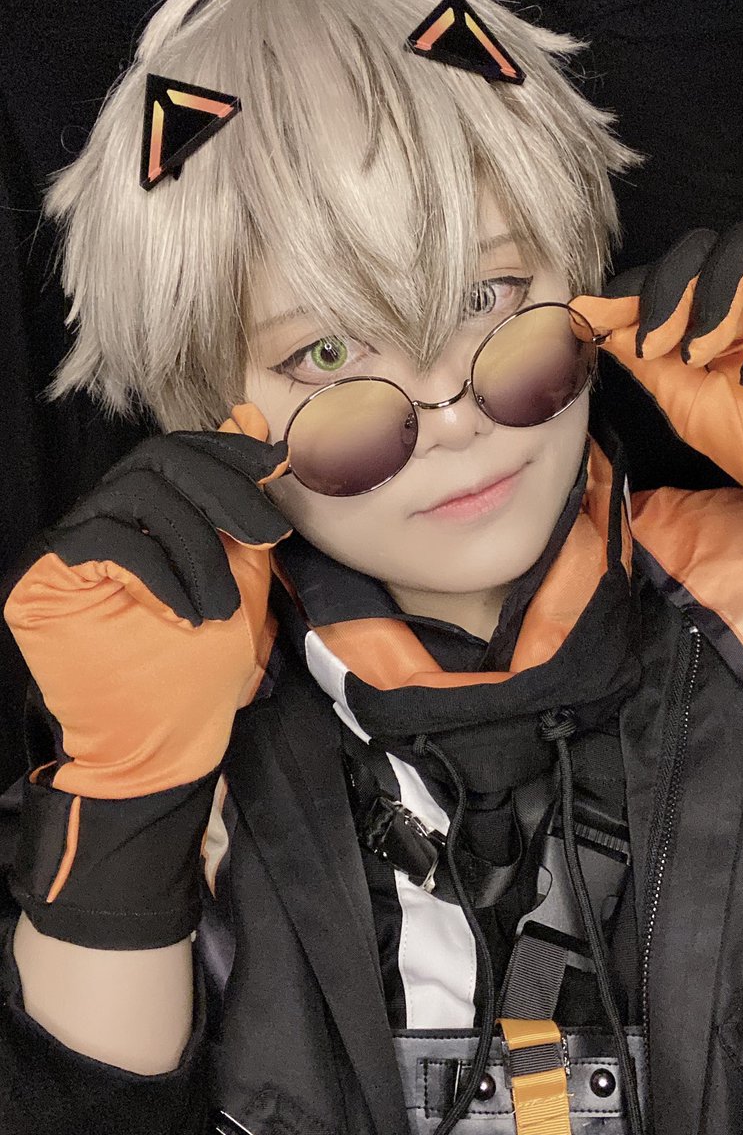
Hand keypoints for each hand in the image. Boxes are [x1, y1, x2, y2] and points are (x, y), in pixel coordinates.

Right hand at [4, 403, 291, 799]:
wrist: (161, 744)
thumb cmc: (201, 666)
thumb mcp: (242, 573)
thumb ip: (241, 506)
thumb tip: (250, 420)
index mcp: (146, 513)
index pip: (179, 450)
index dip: (228, 450)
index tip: (276, 467)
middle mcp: (103, 517)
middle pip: (160, 459)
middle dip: (224, 490)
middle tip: (266, 536)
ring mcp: (69, 545)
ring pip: (139, 494)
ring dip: (198, 547)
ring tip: (221, 608)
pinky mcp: (43, 578)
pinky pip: (106, 540)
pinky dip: (158, 569)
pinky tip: (185, 611)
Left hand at [572, 225, 742, 528]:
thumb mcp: (697, 409)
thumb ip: (651, 363)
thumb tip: (594, 320)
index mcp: (718, 322)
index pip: (667, 284)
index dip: (629, 294)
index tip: (590, 313)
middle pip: (695, 252)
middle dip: (664, 294)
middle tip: (655, 344)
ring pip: (741, 244)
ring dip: (711, 299)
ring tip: (704, 356)